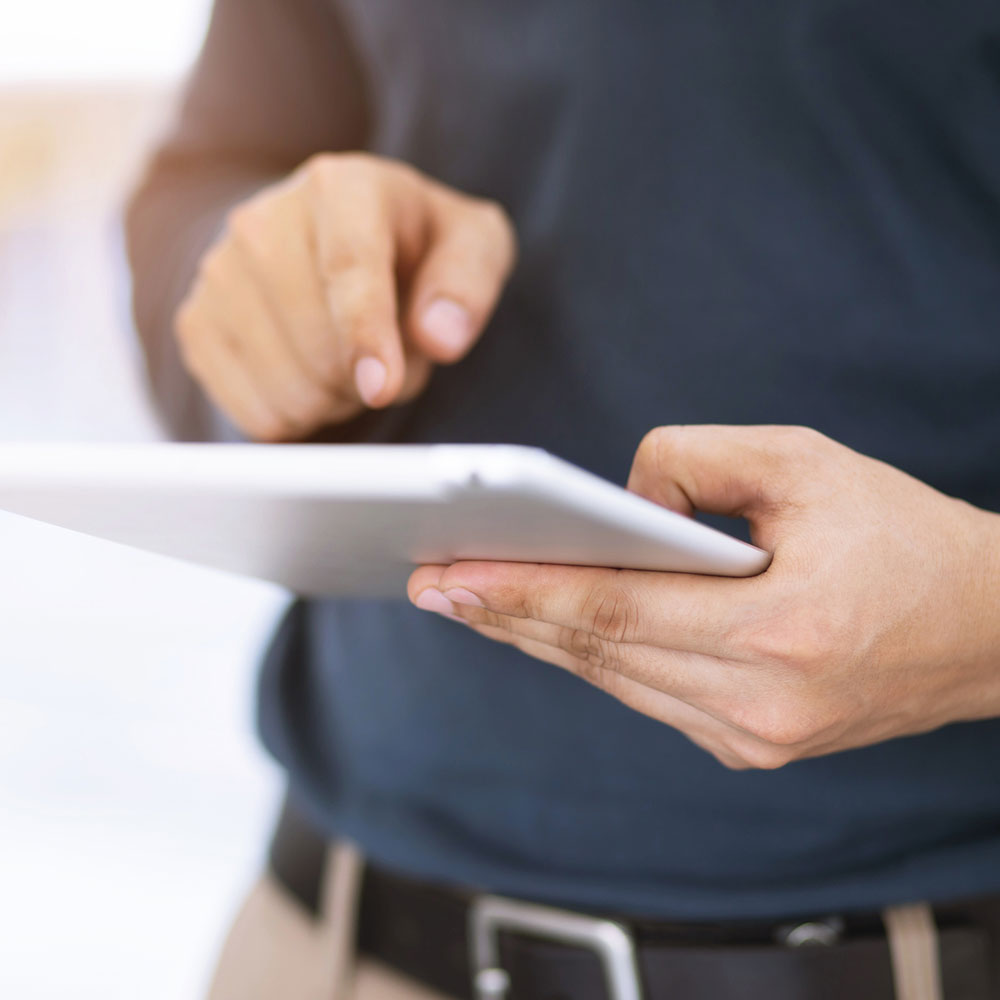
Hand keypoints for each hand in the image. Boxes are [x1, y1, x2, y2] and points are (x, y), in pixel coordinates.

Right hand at [175, 154, 516, 439]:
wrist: (328, 241)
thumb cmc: (414, 247)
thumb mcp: (470, 244)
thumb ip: (469, 280)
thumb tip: (439, 337)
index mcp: (341, 187)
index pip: (348, 267)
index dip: (365, 335)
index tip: (381, 388)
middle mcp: (264, 221)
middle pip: (317, 346)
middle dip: (368, 377)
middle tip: (387, 356)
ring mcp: (219, 272)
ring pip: (287, 390)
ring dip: (335, 400)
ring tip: (347, 359)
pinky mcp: (196, 323)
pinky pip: (255, 414)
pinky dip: (295, 416)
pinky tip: (309, 373)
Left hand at [408, 426, 999, 768]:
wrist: (988, 626)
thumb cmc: (902, 532)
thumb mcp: (805, 461)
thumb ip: (695, 459)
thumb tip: (616, 497)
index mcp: (780, 630)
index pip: (615, 612)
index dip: (523, 592)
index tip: (446, 574)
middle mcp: (762, 704)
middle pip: (599, 655)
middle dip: (507, 616)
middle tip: (430, 584)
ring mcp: (755, 741)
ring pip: (615, 682)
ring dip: (539, 641)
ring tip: (472, 602)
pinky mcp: (752, 748)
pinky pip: (646, 697)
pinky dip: (592, 661)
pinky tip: (546, 631)